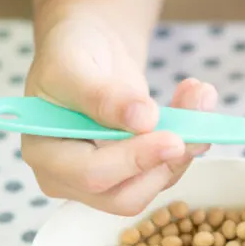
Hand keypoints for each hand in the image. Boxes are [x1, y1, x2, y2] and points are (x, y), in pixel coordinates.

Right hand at [21, 14, 216, 215]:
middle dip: (167, 162)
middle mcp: (72, 178)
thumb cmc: (70, 54)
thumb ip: (102, 95)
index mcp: (44, 155)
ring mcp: (107, 178)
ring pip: (156, 182)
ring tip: (200, 95)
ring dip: (188, 144)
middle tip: (197, 125)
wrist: (90, 48)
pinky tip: (196, 102)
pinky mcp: (137, 171)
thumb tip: (142, 120)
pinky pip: (169, 167)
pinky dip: (190, 138)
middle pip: (126, 196)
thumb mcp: (74, 66)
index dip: (134, 161)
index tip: (172, 138)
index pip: (91, 175)